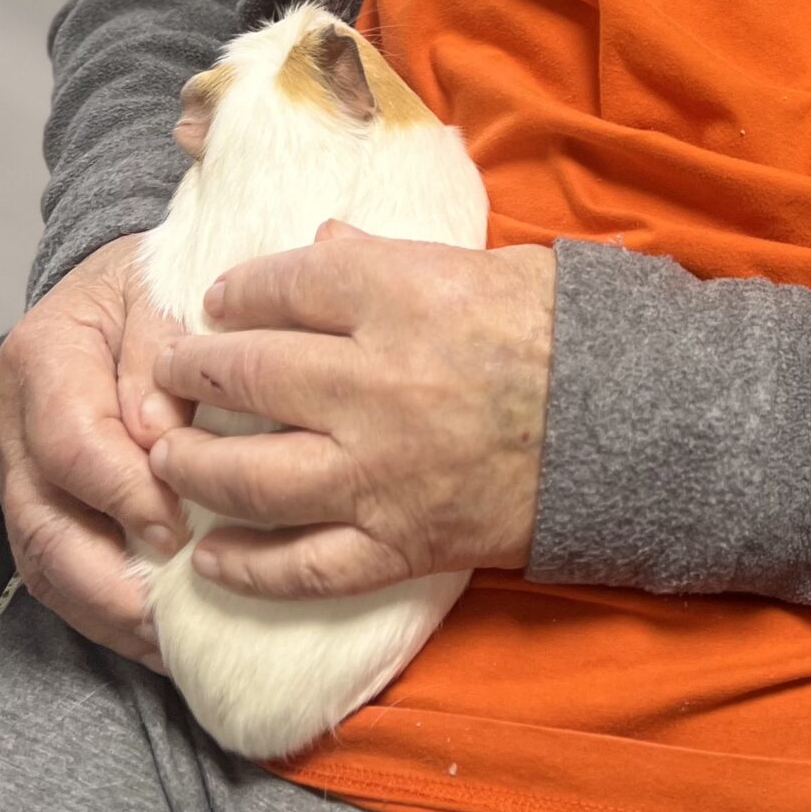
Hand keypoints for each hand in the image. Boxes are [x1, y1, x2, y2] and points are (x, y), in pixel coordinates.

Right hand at [0, 232, 193, 670]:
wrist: (113, 282)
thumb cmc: (145, 283)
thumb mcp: (163, 285)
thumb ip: (164, 349)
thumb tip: (160, 431)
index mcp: (40, 355)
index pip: (71, 444)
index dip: (124, 495)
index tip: (181, 528)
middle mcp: (10, 419)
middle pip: (43, 523)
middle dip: (109, 583)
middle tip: (173, 614)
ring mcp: (12, 467)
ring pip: (40, 562)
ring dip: (105, 611)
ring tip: (168, 641)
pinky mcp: (30, 500)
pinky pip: (53, 570)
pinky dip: (101, 608)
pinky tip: (153, 631)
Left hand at [147, 225, 556, 599]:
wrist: (640, 426)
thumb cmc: (567, 333)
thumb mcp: (487, 267)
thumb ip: (392, 259)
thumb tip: (324, 244)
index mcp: (398, 298)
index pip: (283, 285)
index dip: (238, 292)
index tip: (219, 302)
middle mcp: (372, 383)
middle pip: (248, 375)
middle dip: (194, 373)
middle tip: (171, 374)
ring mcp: (379, 471)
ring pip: (252, 476)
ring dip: (197, 468)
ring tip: (170, 461)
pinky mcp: (399, 543)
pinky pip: (302, 567)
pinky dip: (247, 568)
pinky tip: (210, 558)